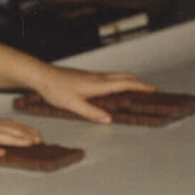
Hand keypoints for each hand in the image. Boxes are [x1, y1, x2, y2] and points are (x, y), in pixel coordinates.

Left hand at [29, 65, 155, 123]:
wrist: (40, 75)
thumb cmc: (55, 89)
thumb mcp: (73, 105)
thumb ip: (92, 112)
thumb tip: (108, 120)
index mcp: (98, 85)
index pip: (126, 84)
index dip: (141, 87)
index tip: (154, 89)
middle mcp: (98, 78)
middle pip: (125, 77)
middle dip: (139, 83)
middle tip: (149, 90)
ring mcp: (92, 76)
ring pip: (117, 76)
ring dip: (129, 81)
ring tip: (135, 90)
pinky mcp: (87, 76)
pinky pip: (109, 78)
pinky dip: (118, 82)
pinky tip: (113, 89)